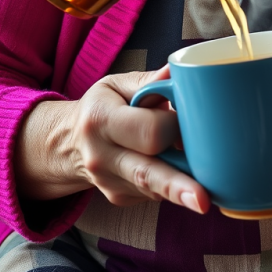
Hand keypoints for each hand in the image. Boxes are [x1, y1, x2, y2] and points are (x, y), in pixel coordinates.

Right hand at [14, 67, 209, 213]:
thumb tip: (181, 71)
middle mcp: (100, 156)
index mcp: (101, 120)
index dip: (175, 128)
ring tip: (201, 188)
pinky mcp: (118, 197)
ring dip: (181, 183)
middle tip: (203, 200)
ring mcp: (108, 182)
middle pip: (147, 173)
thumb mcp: (118, 85)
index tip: (195, 122)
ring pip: (155, 188)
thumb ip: (151, 81)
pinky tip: (171, 168)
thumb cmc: (102, 106)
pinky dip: (169, 182)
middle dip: (178, 186)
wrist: (68, 141)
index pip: (148, 131)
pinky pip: (154, 193)